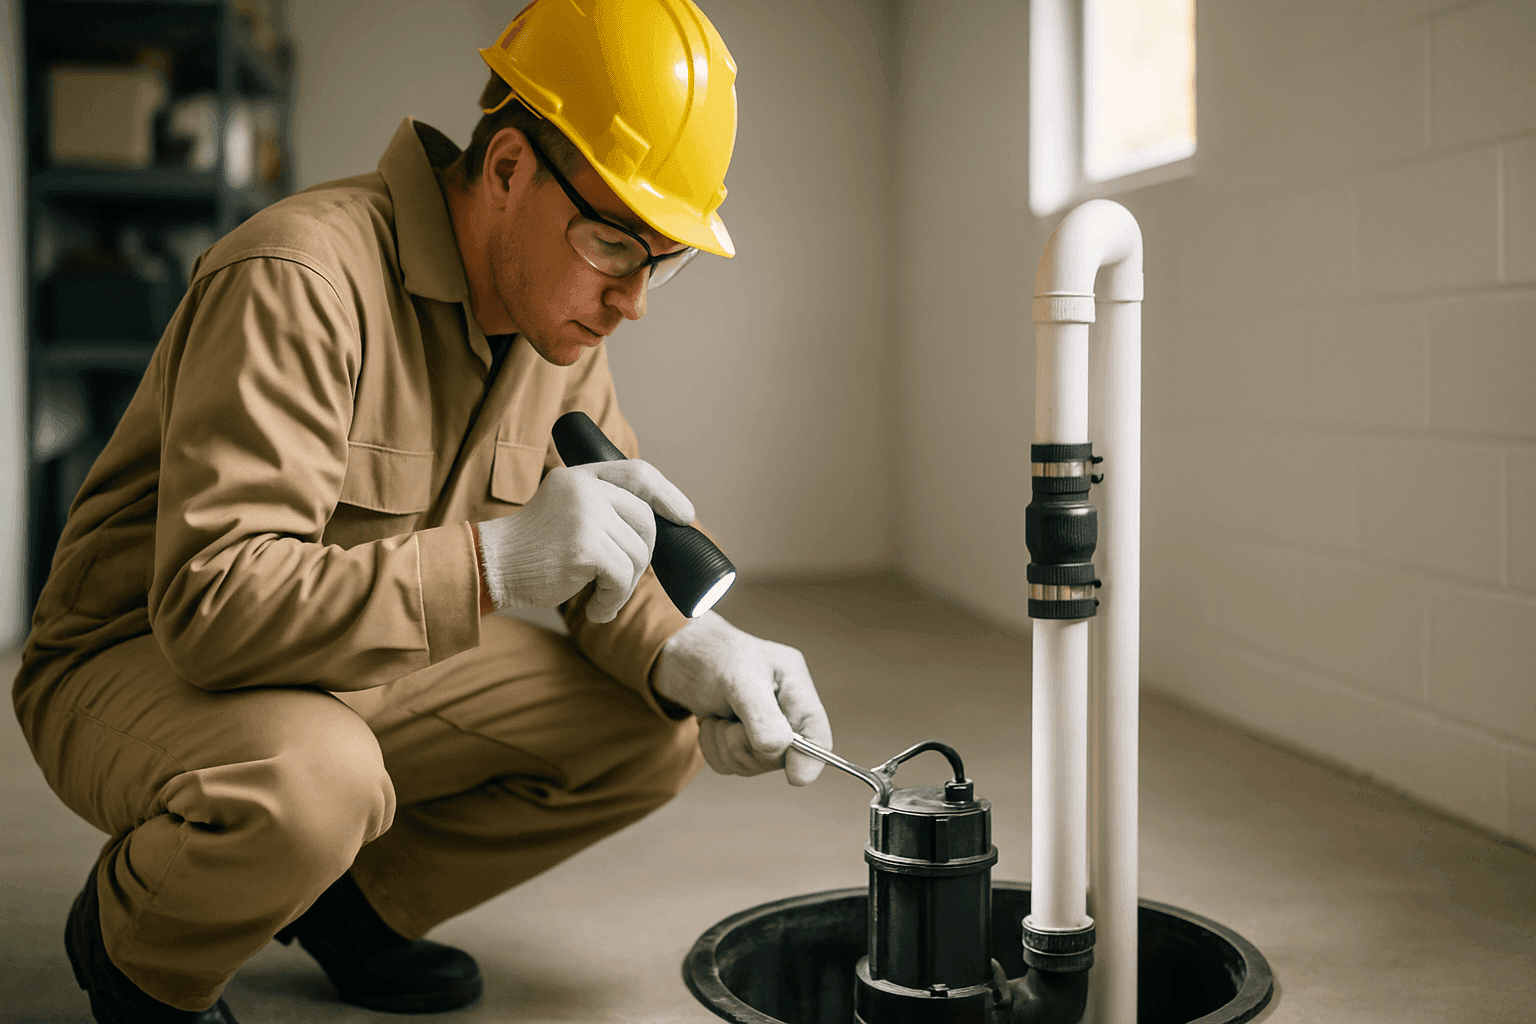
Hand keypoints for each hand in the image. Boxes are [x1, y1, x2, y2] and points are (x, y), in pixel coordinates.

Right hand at [476, 461, 693, 622]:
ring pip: (637, 555)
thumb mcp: (565, 512)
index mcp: (581, 476)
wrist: (490, 567)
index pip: (638, 474)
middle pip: (645, 521)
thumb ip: (600, 509)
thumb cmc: (531, 550)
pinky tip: (595, 610)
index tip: (685, 516)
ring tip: (601, 600)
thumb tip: (654, 530)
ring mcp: (585, 516)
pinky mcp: (585, 547)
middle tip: (621, 580)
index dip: (667, 494)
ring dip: (624, 586)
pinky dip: (614, 601)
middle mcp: (585, 490)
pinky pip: (623, 578)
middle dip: (643, 556)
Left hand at [652, 612, 833, 785]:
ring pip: (750, 765)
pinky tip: (711, 724)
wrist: (681, 657)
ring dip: (723, 745)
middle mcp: (784, 712)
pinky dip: (712, 748)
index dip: (811, 759)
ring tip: (716, 716)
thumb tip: (778, 749)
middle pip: (780, 757)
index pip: (817, 735)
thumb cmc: (714, 656)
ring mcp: (763, 730)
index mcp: (795, 687)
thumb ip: (762, 715)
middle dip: (743, 743)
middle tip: (726, 719)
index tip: (795, 777)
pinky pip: (729, 765)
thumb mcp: (739, 677)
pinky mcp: (740, 742)